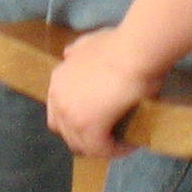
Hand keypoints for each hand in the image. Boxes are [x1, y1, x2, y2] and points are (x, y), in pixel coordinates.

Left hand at [44, 27, 159, 158]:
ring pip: (82, 145)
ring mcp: (71, 116)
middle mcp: (58, 100)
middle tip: (107, 135)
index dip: (77, 119)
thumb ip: (77, 51)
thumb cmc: (119, 44)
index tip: (98, 120)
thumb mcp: (90, 41)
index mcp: (58, 80)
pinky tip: (131, 145)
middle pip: (67, 132)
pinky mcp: (89, 130)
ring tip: (121, 143)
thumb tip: (67, 55)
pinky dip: (116, 150)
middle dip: (85, 136)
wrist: (134, 52)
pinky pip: (102, 150)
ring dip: (101, 146)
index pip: (59, 112)